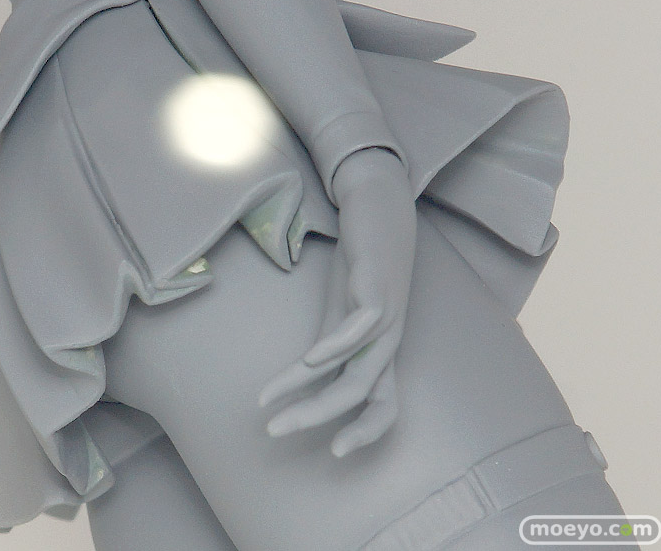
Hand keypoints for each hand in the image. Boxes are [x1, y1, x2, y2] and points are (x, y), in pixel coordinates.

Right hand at [258, 148, 415, 456]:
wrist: (380, 207)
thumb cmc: (361, 264)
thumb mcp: (339, 313)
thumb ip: (327, 347)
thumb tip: (302, 376)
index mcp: (379, 350)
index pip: (386, 405)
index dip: (365, 433)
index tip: (333, 453)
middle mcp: (388, 339)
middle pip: (364, 396)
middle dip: (318, 419)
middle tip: (276, 430)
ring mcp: (386, 315)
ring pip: (358, 370)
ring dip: (313, 393)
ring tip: (272, 404)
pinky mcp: (377, 286)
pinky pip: (360, 326)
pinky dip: (335, 347)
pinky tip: (309, 358)